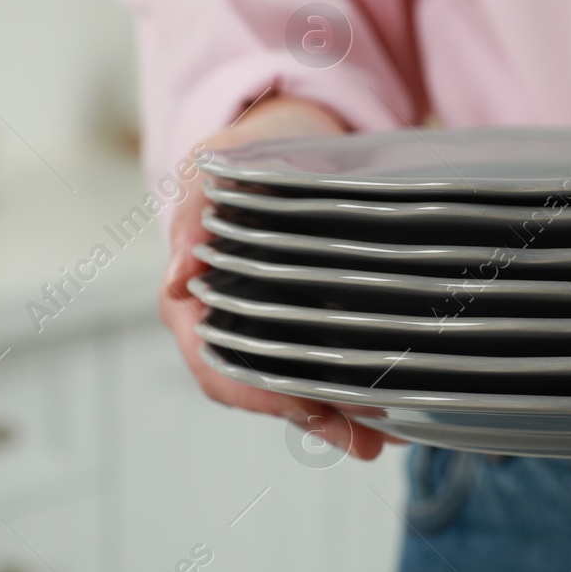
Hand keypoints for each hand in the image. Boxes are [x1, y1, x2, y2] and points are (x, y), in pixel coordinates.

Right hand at [161, 96, 394, 459]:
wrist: (287, 133)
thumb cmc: (240, 153)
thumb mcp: (209, 168)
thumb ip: (191, 215)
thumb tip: (178, 278)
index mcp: (193, 299)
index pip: (218, 366)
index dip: (259, 396)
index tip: (303, 409)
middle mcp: (230, 324)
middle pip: (262, 392)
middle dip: (311, 421)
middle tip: (363, 438)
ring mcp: (271, 326)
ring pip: (296, 388)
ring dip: (338, 418)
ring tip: (383, 437)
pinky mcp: (311, 320)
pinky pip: (326, 364)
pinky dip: (354, 389)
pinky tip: (392, 406)